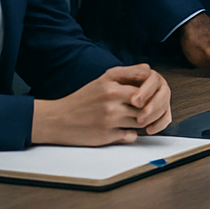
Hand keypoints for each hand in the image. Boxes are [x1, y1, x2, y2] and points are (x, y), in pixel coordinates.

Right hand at [31, 64, 172, 145]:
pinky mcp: (106, 135)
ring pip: (141, 120)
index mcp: (110, 82)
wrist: (58, 120)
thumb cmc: (83, 99)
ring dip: (141, 122)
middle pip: (146, 103)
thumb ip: (127, 73)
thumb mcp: (103, 79)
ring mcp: (109, 117)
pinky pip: (131, 136)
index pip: (146, 83)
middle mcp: (111, 97)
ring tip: (132, 120)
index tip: (149, 95)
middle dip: (149, 108)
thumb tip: (150, 72)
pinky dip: (130, 134)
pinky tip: (122, 130)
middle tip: (144, 110)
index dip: (151, 91)